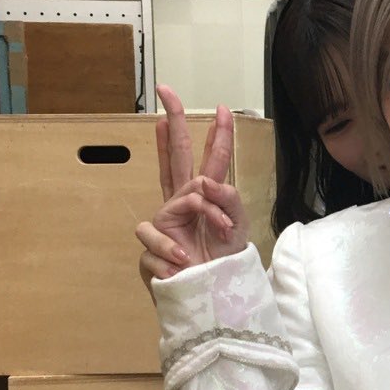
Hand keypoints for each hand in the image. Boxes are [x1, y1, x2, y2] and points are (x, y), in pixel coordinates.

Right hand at [136, 85, 249, 285]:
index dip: (217, 136)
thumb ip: (229, 200)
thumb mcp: (239, 228)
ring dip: (209, 214)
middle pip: (177, 156)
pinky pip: (161, 234)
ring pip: (182, 195)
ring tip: (220, 233)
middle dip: (174, 122)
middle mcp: (184, 202)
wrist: (209, 296)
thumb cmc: (222, 262)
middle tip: (167, 93)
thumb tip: (207, 182)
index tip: (222, 109)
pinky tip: (184, 260)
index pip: (212, 160)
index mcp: (207, 197)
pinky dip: (175, 249)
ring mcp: (166, 220)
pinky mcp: (150, 242)